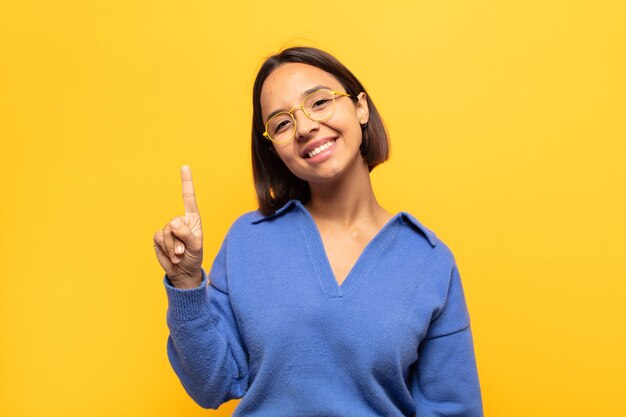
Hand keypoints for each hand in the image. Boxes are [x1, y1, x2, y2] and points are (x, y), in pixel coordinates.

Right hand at [153, 165, 203, 288]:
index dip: (186, 182)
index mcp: (192, 219)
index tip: (184, 166)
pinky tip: (171, 256)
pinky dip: (165, 249)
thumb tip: (173, 223)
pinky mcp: (158, 237)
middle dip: (179, 241)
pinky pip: (158, 239)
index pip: (189, 198)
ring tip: (179, 255)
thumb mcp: (196, 247)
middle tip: (184, 252)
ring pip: (166, 232)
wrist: (183, 272)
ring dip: (172, 247)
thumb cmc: (194, 257)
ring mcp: (168, 229)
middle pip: (174, 223)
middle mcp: (180, 221)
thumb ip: (187, 234)